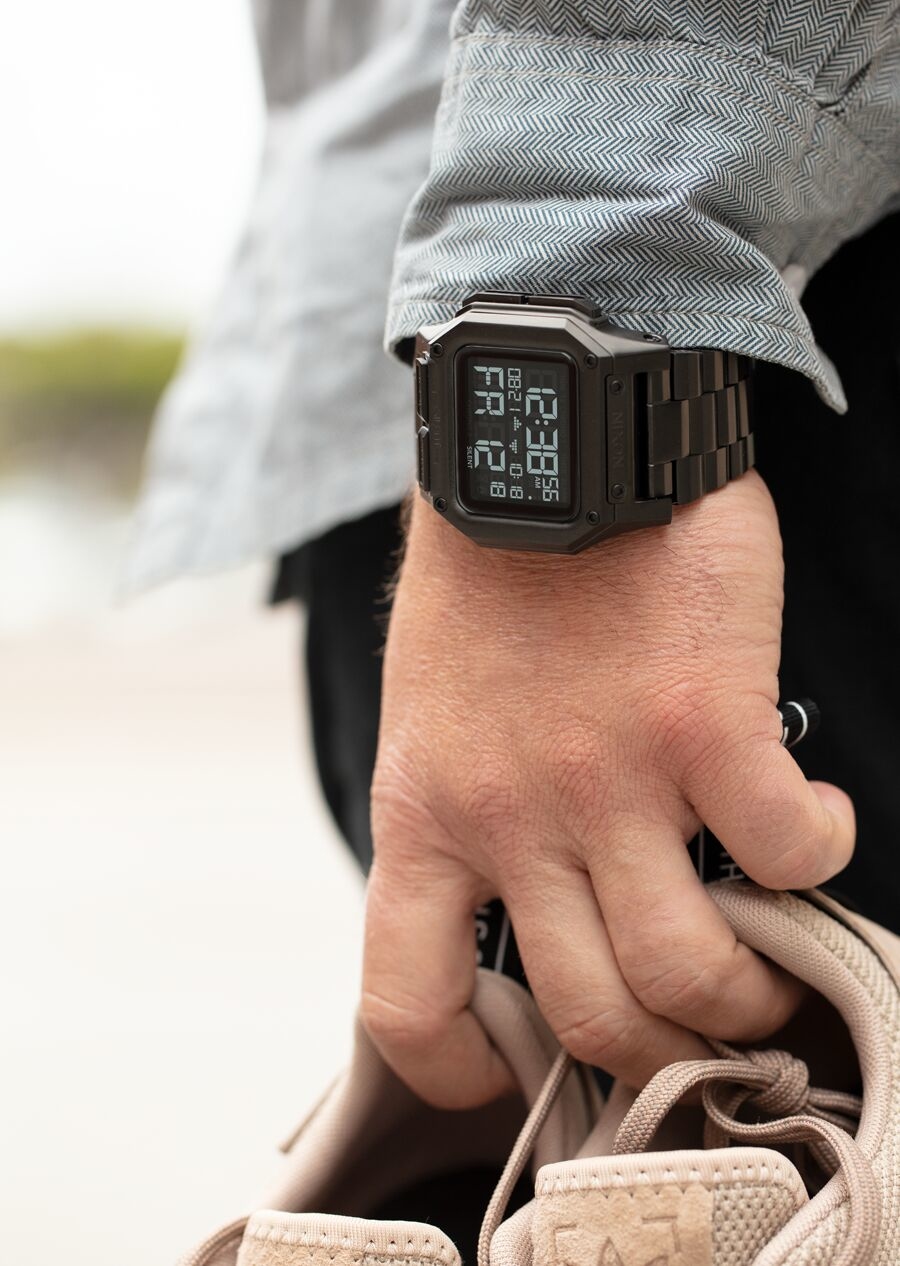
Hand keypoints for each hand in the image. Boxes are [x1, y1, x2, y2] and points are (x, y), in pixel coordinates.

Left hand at [362, 471, 854, 1106]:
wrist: (543, 443)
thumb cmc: (488, 577)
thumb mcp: (428, 710)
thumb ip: (465, 809)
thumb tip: (527, 898)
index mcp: (425, 813)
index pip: (406, 1000)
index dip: (458, 1067)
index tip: (511, 1068)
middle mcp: (510, 817)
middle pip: (588, 1015)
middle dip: (654, 1049)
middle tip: (696, 1019)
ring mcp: (608, 778)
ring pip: (687, 969)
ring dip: (745, 991)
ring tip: (770, 958)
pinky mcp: (703, 725)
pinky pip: (786, 850)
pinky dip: (819, 857)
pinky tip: (814, 821)